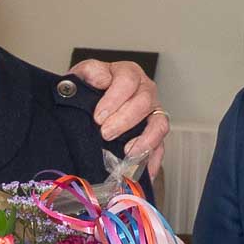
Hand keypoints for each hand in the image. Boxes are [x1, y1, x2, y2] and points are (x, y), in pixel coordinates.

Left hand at [67, 58, 168, 176]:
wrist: (88, 102)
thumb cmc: (88, 88)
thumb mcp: (82, 75)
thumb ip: (89, 72)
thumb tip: (101, 79)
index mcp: (128, 73)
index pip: (128, 81)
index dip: (114, 99)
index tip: (98, 116)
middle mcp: (145, 90)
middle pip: (144, 103)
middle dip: (124, 121)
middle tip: (106, 133)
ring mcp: (153, 112)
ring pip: (159, 124)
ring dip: (144, 140)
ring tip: (128, 152)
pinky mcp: (154, 133)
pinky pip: (161, 146)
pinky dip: (153, 159)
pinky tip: (144, 172)